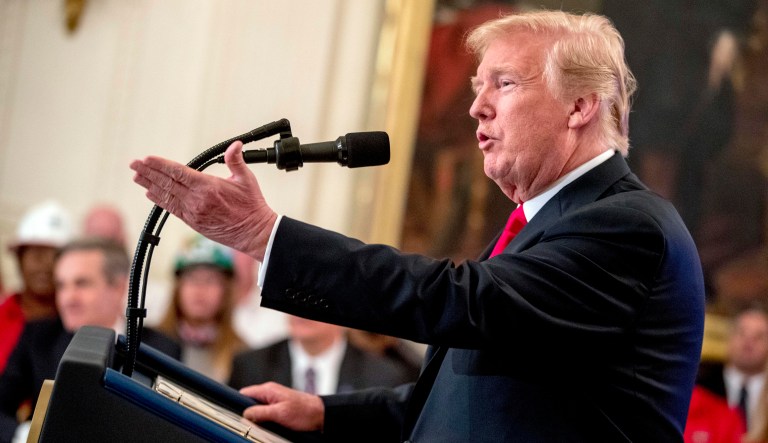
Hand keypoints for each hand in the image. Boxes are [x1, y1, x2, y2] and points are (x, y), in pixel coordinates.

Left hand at [130, 141, 276, 260]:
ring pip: (166, 196)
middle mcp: (197, 199)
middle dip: (148, 172)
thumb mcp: (246, 179)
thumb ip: (236, 160)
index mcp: (208, 186)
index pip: (178, 172)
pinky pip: (172, 209)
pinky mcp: (193, 222)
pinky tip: (150, 193)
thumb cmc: (252, 205)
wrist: (253, 232)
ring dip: (150, 185)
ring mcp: (193, 212)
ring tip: (136, 176)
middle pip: (167, 183)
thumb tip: (235, 144)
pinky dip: (160, 200)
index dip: (161, 165)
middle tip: (134, 164)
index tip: (147, 159)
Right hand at [240, 382, 324, 431]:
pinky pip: (265, 412)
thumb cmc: (304, 412)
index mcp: (268, 390)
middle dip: (247, 413)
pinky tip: (265, 425)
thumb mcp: (279, 413)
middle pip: (249, 402)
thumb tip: (245, 414)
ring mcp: (274, 400)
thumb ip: (260, 412)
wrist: (320, 414)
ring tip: (257, 425)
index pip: (245, 393)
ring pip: (257, 408)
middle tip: (247, 423)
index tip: (234, 414)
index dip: (237, 403)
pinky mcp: (279, 407)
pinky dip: (263, 419)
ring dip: (256, 417)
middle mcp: (270, 393)